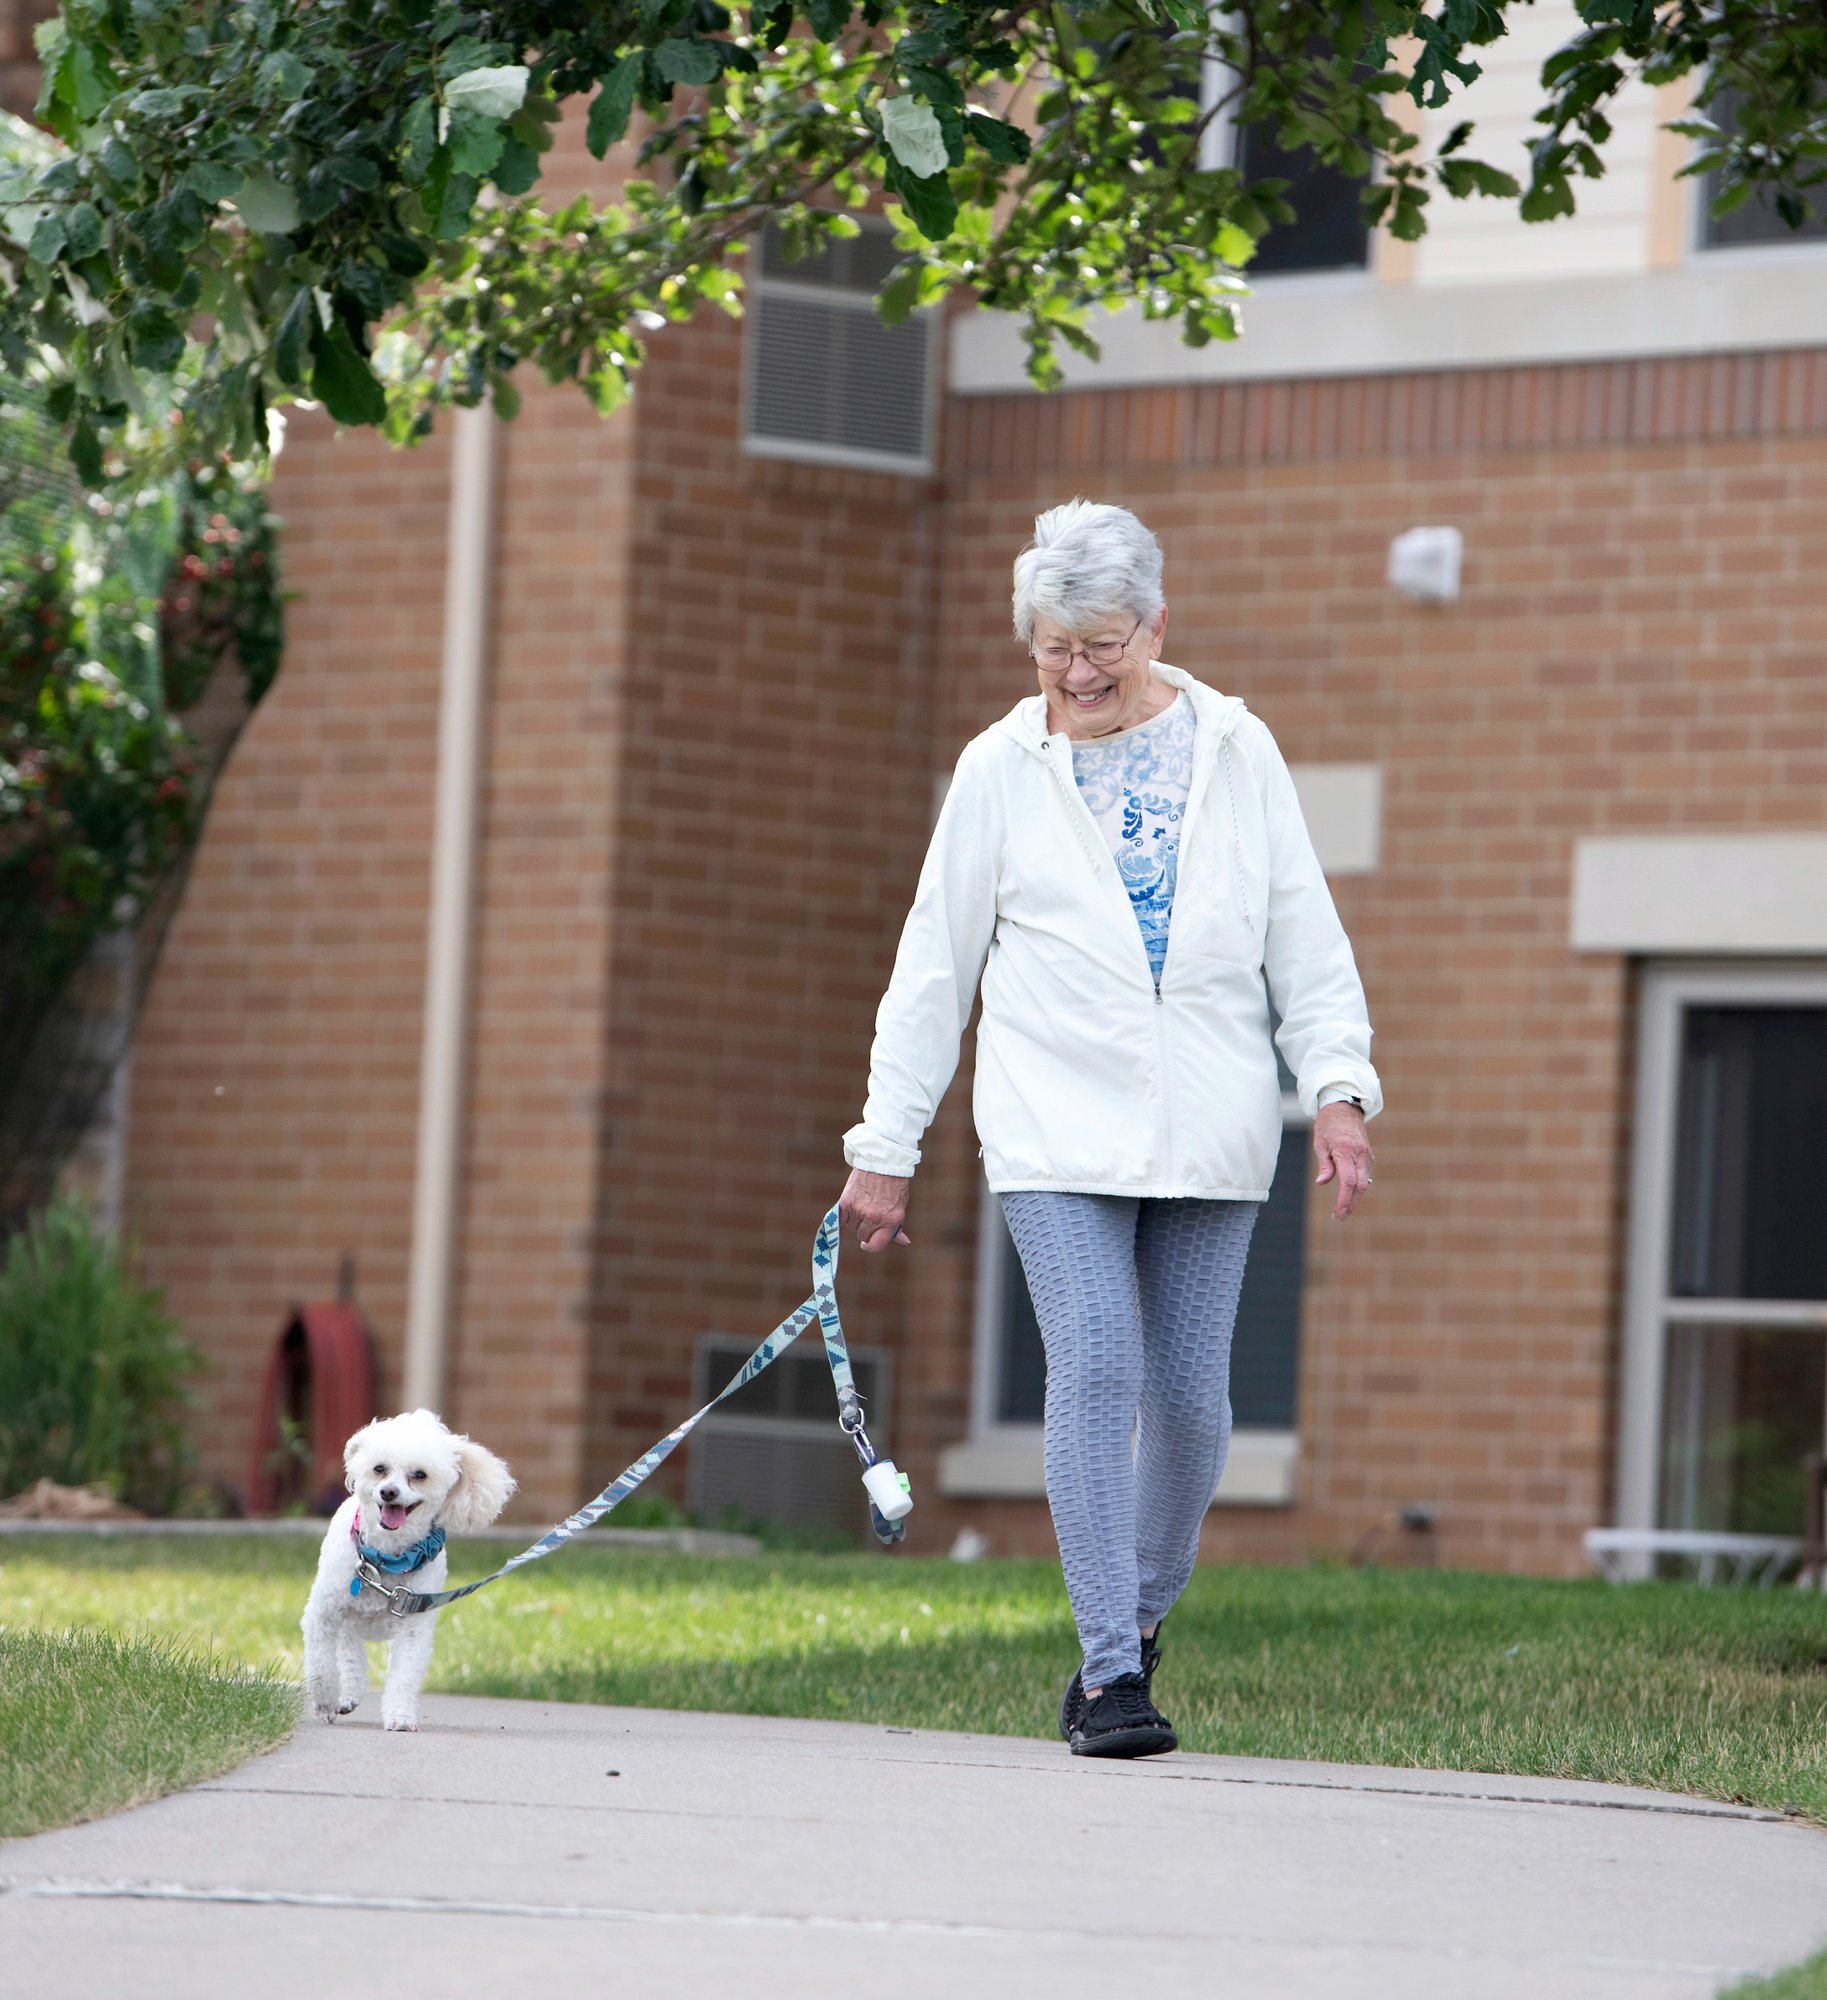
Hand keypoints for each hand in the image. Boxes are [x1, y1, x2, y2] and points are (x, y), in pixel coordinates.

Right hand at [839, 1168, 912, 1251]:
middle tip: (869, 1214)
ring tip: (863, 1204)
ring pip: (851, 1226)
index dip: (870, 1246)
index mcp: (890, 1221)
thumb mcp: (900, 1207)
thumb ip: (897, 1226)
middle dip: (865, 1228)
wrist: (882, 1163)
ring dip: (855, 1220)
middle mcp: (874, 1217)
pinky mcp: (846, 1202)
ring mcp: (859, 1210)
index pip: (876, 1245)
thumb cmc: (894, 1186)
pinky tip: (853, 1205)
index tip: (866, 1244)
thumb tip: (904, 1241)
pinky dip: (844, 1215)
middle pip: (862, 1235)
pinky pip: (841, 1218)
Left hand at [1313, 1103, 1373, 1220]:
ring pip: (1364, 1183)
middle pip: (1359, 1186)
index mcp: (1345, 1151)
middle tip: (1340, 1217)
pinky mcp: (1368, 1156)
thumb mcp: (1320, 1144)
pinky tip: (1349, 1195)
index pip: (1348, 1182)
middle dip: (1351, 1204)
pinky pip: (1365, 1175)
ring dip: (1355, 1198)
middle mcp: (1359, 1154)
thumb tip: (1322, 1183)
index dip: (1344, 1200)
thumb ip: (1325, 1165)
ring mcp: (1366, 1155)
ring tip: (1343, 1210)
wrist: (1344, 1109)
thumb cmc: (1328, 1126)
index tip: (1338, 1212)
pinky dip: (1358, 1187)